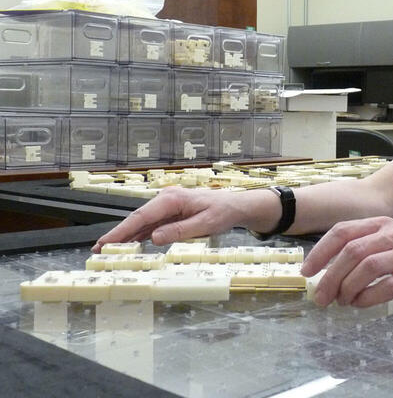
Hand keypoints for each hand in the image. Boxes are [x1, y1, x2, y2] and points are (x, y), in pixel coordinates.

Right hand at [91, 186, 278, 251]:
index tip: (107, 242)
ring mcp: (167, 206)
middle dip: (117, 234)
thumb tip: (155, 238)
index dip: (122, 231)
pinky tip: (128, 246)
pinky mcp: (170, 214)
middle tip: (98, 250)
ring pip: (141, 223)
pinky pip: (150, 226)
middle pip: (137, 219)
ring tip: (107, 251)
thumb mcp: (206, 223)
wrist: (235, 206)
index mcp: (173, 199)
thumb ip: (180, 231)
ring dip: (125, 236)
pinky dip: (138, 236)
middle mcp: (166, 199)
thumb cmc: (223, 212)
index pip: (142, 217)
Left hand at [300, 216, 392, 307]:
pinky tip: (361, 305)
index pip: (343, 231)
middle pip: (351, 251)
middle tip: (321, 297)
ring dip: (347, 287)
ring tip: (342, 302)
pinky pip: (387, 287)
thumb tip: (332, 268)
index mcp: (383, 224)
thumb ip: (367, 246)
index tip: (307, 271)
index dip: (320, 251)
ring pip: (366, 267)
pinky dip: (368, 297)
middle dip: (329, 276)